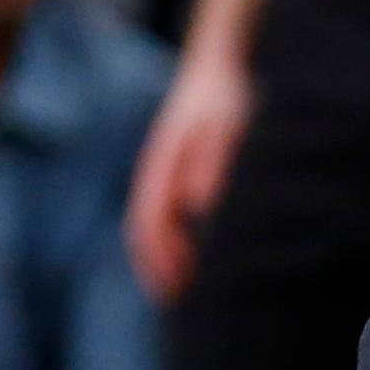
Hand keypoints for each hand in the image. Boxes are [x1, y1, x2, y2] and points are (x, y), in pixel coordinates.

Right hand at [125, 56, 254, 300]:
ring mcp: (164, 171)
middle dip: (157, 267)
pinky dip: (174, 238)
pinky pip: (167, 212)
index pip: (150, 224)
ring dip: (165, 256)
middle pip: (145, 230)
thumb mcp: (224, 126)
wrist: (217, 66)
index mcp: (162, 168)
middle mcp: (157, 173)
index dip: (159, 260)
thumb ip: (211, 162)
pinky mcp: (177, 169)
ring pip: (155, 223)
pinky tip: (196, 252)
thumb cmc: (224, 97)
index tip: (173, 291)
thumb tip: (196, 205)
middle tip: (177, 303)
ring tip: (185, 288)